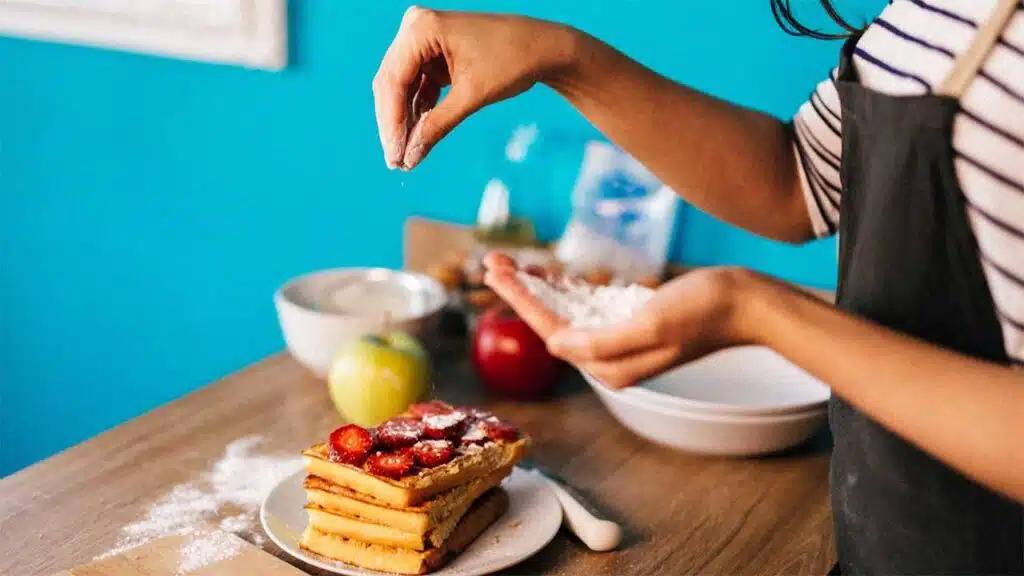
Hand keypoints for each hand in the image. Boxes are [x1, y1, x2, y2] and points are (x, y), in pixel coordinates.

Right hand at [373, 7, 578, 169]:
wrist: (543, 47)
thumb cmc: (512, 61)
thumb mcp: (472, 97)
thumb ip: (437, 126)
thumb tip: (410, 157)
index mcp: (422, 28)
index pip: (394, 81)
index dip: (392, 123)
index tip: (394, 156)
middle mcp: (416, 28)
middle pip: (392, 84)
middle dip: (394, 125)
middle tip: (395, 161)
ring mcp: (423, 40)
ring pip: (401, 88)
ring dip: (404, 121)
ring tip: (404, 157)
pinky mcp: (432, 54)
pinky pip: (416, 86)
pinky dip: (418, 112)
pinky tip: (416, 138)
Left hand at [482, 253, 759, 387]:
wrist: (746, 303)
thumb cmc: (703, 310)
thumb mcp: (650, 324)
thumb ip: (601, 341)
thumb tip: (556, 345)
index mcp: (610, 365)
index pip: (551, 331)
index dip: (520, 300)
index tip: (495, 274)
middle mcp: (611, 358)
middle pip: (552, 320)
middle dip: (520, 290)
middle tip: (491, 262)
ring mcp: (621, 338)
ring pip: (566, 310)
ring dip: (537, 286)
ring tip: (508, 263)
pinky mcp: (632, 320)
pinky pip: (587, 305)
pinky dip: (565, 288)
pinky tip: (548, 274)